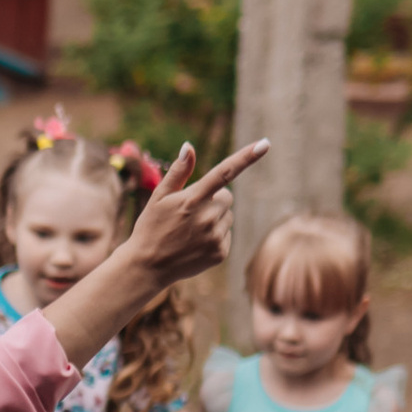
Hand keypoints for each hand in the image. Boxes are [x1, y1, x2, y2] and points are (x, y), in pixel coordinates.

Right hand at [119, 139, 269, 290]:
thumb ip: (178, 172)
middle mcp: (207, 217)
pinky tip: (195, 244)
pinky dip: (214, 236)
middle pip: (227, 197)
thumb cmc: (150, 227)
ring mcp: (215, 236)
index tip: (265, 144)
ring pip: (227, 216)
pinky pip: (226, 235)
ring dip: (214, 219)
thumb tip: (188, 146)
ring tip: (190, 231)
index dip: (246, 157)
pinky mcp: (220, 253)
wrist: (147, 267)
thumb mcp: (158, 197)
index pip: (224, 172)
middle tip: (190, 212)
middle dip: (214, 200)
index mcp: (193, 199)